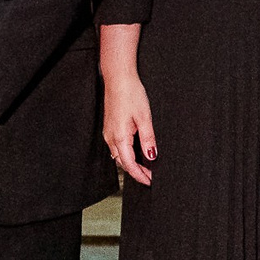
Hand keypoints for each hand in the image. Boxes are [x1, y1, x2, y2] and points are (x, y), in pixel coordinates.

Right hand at [103, 69, 155, 184]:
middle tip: (151, 176)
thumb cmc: (130, 94)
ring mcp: (108, 132)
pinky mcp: (110, 127)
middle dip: (136, 171)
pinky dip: (127, 154)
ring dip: (131, 163)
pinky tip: (136, 152)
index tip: (150, 182)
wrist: (118, 78)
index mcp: (119, 137)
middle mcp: (110, 137)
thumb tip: (151, 157)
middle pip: (123, 163)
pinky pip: (117, 147)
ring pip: (119, 155)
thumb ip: (148, 139)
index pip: (129, 165)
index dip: (140, 176)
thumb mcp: (144, 118)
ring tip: (146, 166)